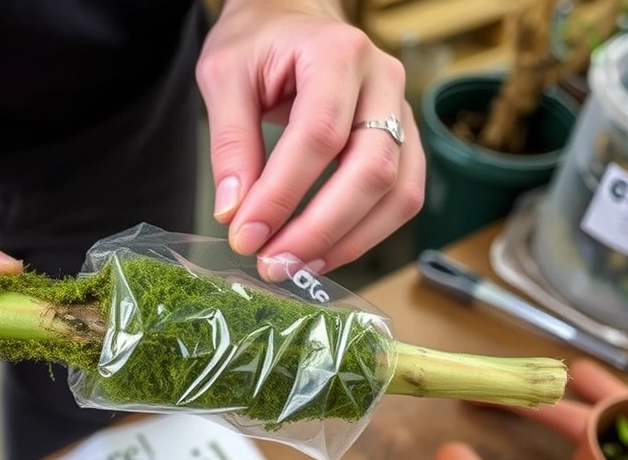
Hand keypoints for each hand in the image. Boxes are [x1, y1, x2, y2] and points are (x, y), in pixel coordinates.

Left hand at [196, 0, 424, 279]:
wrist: (292, 19)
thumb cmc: (258, 43)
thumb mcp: (224, 77)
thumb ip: (229, 143)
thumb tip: (233, 212)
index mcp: (337, 54)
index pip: (318, 135)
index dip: (282, 194)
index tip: (245, 235)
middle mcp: (383, 80)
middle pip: (371, 169)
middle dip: (320, 228)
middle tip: (272, 263)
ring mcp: (401, 112)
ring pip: (398, 191)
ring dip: (348, 240)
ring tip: (296, 267)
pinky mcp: (403, 141)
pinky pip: (402, 197)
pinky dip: (366, 234)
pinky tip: (323, 253)